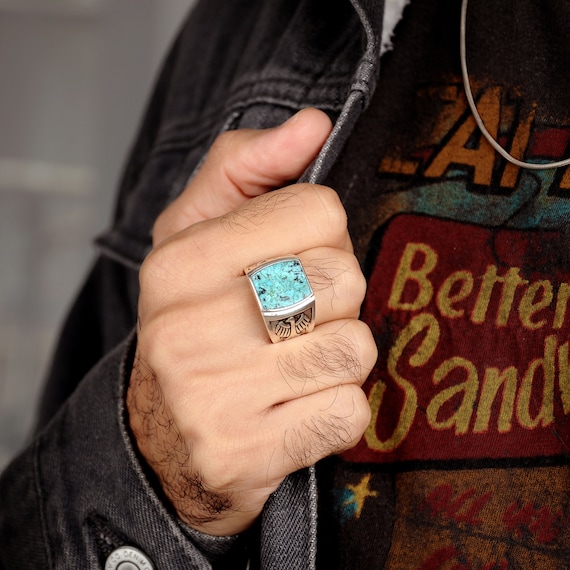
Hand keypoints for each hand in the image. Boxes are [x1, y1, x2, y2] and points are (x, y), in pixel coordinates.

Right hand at [127, 109, 376, 535]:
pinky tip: (295, 409)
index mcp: (180, 262)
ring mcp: (213, 398)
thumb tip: (314, 125)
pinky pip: (350, 412)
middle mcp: (189, 328)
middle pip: (345, 279)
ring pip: (355, 349)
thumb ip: (249, 166)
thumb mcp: (198, 232)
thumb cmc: (194, 322)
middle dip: (336, 300)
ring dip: (338, 358)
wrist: (163, 436)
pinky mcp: (245, 454)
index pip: (319, 211)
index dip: (323, 238)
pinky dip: (336, 410)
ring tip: (293, 366)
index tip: (294, 263)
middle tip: (295, 321)